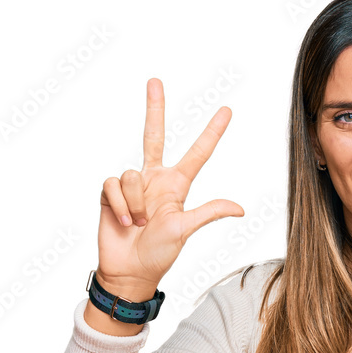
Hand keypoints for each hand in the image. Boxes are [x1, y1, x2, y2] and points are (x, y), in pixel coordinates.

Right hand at [96, 77, 244, 296]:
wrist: (129, 270)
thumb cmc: (159, 254)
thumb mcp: (186, 230)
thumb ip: (209, 213)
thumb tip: (240, 209)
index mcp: (177, 186)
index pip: (198, 154)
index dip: (212, 133)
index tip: (226, 111)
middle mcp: (154, 179)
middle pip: (154, 135)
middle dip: (154, 108)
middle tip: (155, 81)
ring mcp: (132, 185)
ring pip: (131, 173)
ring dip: (135, 203)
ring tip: (139, 224)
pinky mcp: (110, 192)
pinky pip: (113, 185)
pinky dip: (119, 206)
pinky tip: (123, 222)